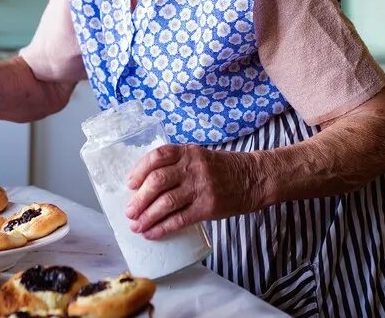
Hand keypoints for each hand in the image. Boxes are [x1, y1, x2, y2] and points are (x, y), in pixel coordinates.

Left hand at [124, 144, 261, 239]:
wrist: (254, 178)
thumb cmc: (223, 169)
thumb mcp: (199, 156)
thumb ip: (177, 164)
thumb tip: (146, 185)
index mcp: (188, 152)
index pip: (157, 156)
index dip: (139, 170)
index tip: (130, 184)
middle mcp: (193, 168)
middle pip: (157, 181)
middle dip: (139, 199)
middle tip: (129, 212)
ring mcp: (201, 187)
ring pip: (166, 203)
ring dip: (147, 216)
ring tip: (137, 226)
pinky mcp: (208, 207)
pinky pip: (180, 219)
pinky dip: (163, 228)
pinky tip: (153, 233)